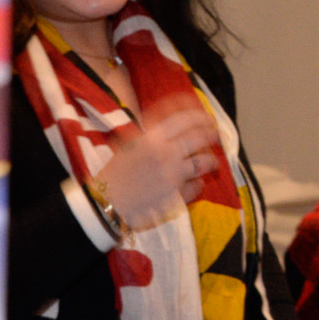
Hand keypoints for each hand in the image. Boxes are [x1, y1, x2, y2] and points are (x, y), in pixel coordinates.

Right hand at [93, 108, 222, 225]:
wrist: (102, 204)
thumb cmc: (111, 174)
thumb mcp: (127, 145)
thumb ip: (149, 133)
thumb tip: (168, 117)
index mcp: (151, 137)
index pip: (185, 118)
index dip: (201, 115)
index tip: (208, 117)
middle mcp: (165, 152)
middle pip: (200, 137)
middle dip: (212, 134)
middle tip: (216, 136)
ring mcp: (173, 174)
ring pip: (204, 162)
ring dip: (211, 161)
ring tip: (213, 163)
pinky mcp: (176, 194)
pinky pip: (197, 186)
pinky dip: (199, 184)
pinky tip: (198, 183)